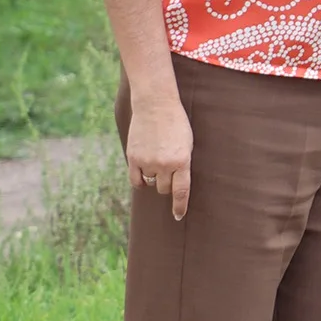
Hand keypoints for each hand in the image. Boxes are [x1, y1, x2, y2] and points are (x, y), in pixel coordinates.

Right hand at [126, 97, 192, 220]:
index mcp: (182, 160)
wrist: (156, 105)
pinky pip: (136, 181)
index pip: (181, 191)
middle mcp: (165, 164)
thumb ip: (182, 163)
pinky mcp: (133, 159)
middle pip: (165, 188)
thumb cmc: (176, 123)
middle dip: (167, 183)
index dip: (180, 206)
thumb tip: (176, 184)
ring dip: (154, 177)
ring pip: (151, 183)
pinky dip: (140, 180)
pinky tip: (143, 173)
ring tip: (157, 158)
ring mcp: (148, 162)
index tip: (178, 216)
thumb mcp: (187, 142)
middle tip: (168, 168)